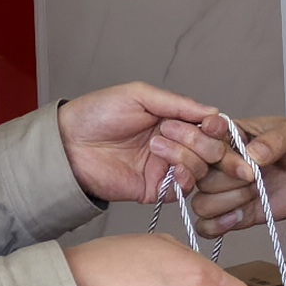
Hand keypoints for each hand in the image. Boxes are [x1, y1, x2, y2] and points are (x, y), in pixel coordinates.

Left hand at [58, 82, 227, 207]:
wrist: (68, 144)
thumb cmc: (97, 113)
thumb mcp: (139, 95)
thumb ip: (178, 103)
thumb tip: (214, 112)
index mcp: (173, 119)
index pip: (211, 127)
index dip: (217, 127)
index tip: (211, 124)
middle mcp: (175, 144)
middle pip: (212, 149)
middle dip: (199, 140)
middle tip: (171, 130)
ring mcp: (166, 167)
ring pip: (201, 168)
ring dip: (186, 154)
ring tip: (156, 144)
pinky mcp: (156, 189)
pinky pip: (184, 189)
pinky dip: (185, 177)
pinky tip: (169, 167)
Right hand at [159, 112, 285, 235]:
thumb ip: (273, 142)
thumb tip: (252, 154)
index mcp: (232, 135)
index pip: (204, 144)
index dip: (218, 156)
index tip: (244, 162)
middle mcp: (225, 163)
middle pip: (200, 178)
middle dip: (227, 183)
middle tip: (254, 178)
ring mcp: (230, 190)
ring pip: (201, 203)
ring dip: (224, 204)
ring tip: (253, 194)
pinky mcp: (239, 212)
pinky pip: (209, 225)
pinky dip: (217, 226)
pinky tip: (238, 217)